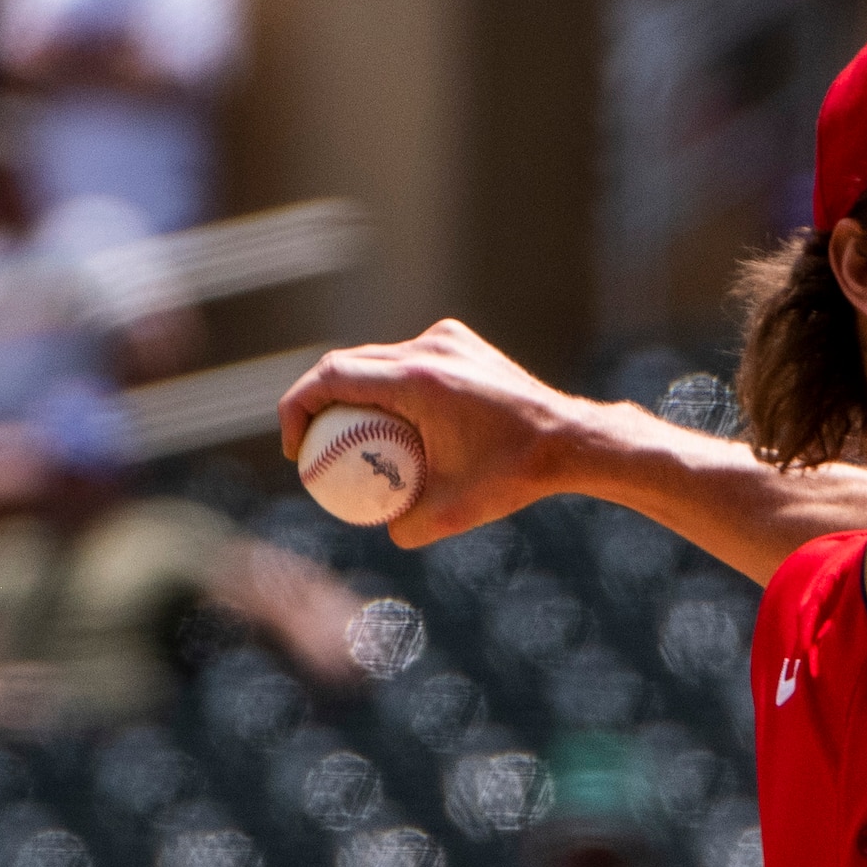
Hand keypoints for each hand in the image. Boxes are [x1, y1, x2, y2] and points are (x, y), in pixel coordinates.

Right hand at [278, 320, 586, 551]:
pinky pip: (406, 359)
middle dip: (318, 403)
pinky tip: (393, 422)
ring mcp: (445, 339)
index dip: (297, 408)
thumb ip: (407, 526)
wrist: (570, 440)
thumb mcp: (454, 512)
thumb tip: (382, 527)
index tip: (296, 449)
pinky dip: (388, 385)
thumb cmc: (515, 475)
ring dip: (353, 392)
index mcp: (417, 380)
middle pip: (347, 364)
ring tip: (349, 436)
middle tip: (313, 448)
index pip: (331, 377)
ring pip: (376, 359)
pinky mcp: (458, 341)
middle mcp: (427, 348)